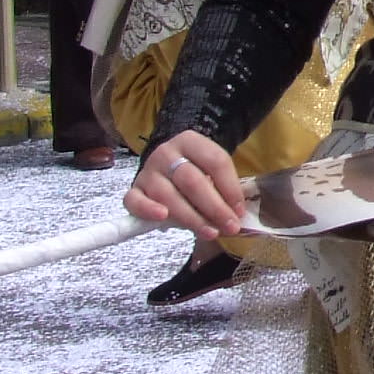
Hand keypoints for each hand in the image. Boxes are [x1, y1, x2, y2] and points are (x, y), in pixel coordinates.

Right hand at [128, 130, 246, 237]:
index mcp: (190, 141)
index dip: (230, 188)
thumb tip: (235, 216)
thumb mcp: (212, 172)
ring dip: (191, 217)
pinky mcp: (134, 190)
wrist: (167, 168)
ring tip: (210, 232)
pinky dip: (147, 209)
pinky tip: (162, 217)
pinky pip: (135, 201)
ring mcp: (148, 171)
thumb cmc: (195, 172)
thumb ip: (223, 189)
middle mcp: (166, 153)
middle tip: (230, 227)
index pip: (214, 161)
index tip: (239, 211)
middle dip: (214, 207)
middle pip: (191, 180)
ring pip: (167, 194)